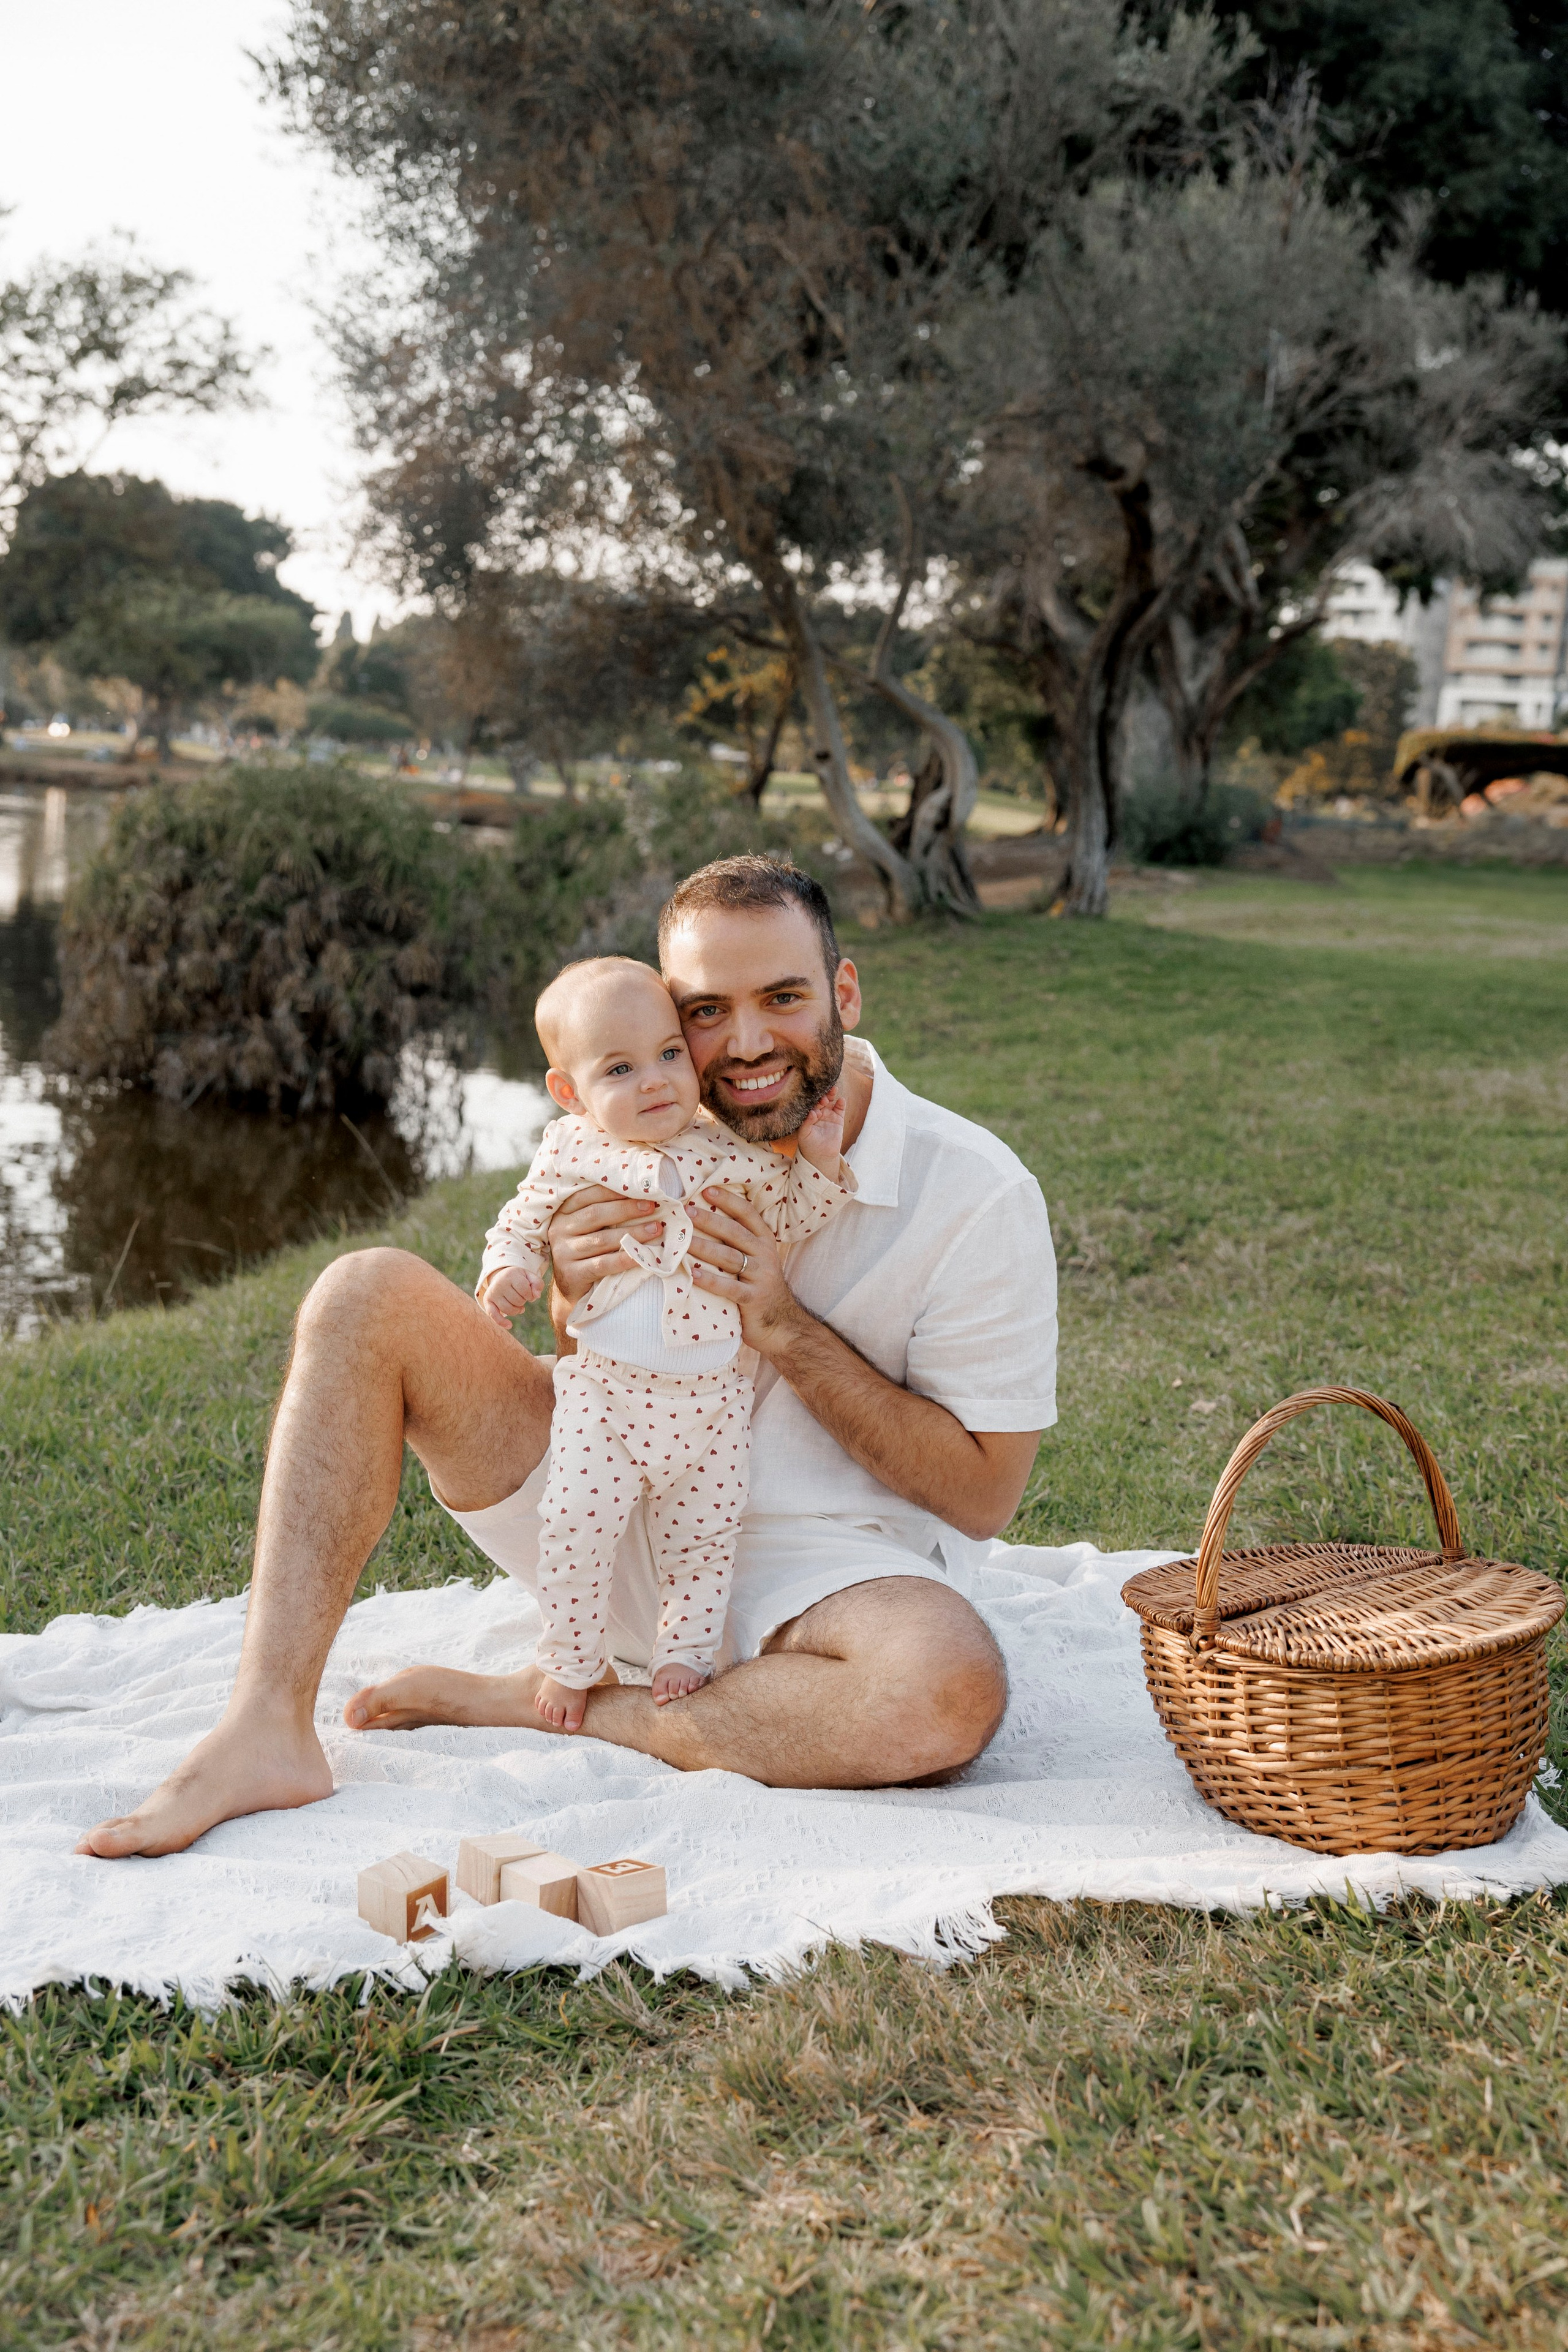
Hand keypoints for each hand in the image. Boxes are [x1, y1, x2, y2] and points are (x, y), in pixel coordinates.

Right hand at [479, 1265, 541, 1326]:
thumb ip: (538, 1284)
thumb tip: (537, 1296)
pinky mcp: (487, 1301)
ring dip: (517, 1311)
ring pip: (508, 1310)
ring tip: (518, 1306)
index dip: (530, 1295)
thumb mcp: (530, 1277)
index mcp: (511, 1275)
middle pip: (517, 1301)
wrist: (501, 1276)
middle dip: (523, 1302)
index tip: (529, 1293)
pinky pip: (493, 1315)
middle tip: (521, 1297)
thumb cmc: (518, 1278)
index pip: (525, 1291)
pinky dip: (501, 1322)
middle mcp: (499, 1283)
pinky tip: (509, 1325)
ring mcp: (492, 1293)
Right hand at [545, 1183, 663, 1349]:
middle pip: (596, 1214)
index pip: (588, 1195)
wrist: (571, 1290)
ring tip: (656, 1229)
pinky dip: (624, 1260)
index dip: (615, 1191)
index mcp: (564, 1212)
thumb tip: (642, 1195)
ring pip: (602, 1239)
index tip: (641, 1189)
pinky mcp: (571, 1274)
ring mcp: (563, 1253)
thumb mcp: (588, 1228)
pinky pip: (602, 1264)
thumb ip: (604, 1211)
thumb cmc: (586, 1251)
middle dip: (627, 1209)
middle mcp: (560, 1230)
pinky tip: (643, 1257)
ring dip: (632, 1233)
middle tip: (652, 1207)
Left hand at [688, 1184, 808, 1359]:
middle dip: (710, 1220)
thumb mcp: (756, 1258)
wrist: (781, 1324)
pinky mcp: (753, 1299)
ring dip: (705, 1248)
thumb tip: (705, 1216)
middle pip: (735, 1233)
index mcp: (764, 1241)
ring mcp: (761, 1277)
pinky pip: (731, 1288)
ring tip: (683, 1240)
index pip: (747, 1214)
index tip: (707, 1190)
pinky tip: (694, 1275)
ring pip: (730, 1258)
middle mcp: (765, 1255)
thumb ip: (738, 1241)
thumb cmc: (759, 1285)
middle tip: (687, 1210)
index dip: (728, 1201)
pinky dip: (712, 1281)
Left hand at [798, 1084, 846, 1173]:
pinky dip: (841, 1103)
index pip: (810, 1103)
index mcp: (808, 1114)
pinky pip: (840, 1108)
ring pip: (830, 1101)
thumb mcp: (804, 1134)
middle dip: (822, 1095)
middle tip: (823, 1096)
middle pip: (820, 1099)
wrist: (821, 1155)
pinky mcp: (838, 1118)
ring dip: (831, 1095)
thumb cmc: (809, 1144)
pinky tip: (841, 1100)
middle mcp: (818, 1112)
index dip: (812, 1100)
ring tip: (833, 1090)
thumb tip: (812, 1112)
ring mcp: (828, 1114)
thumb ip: (806, 1123)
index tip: (814, 1100)